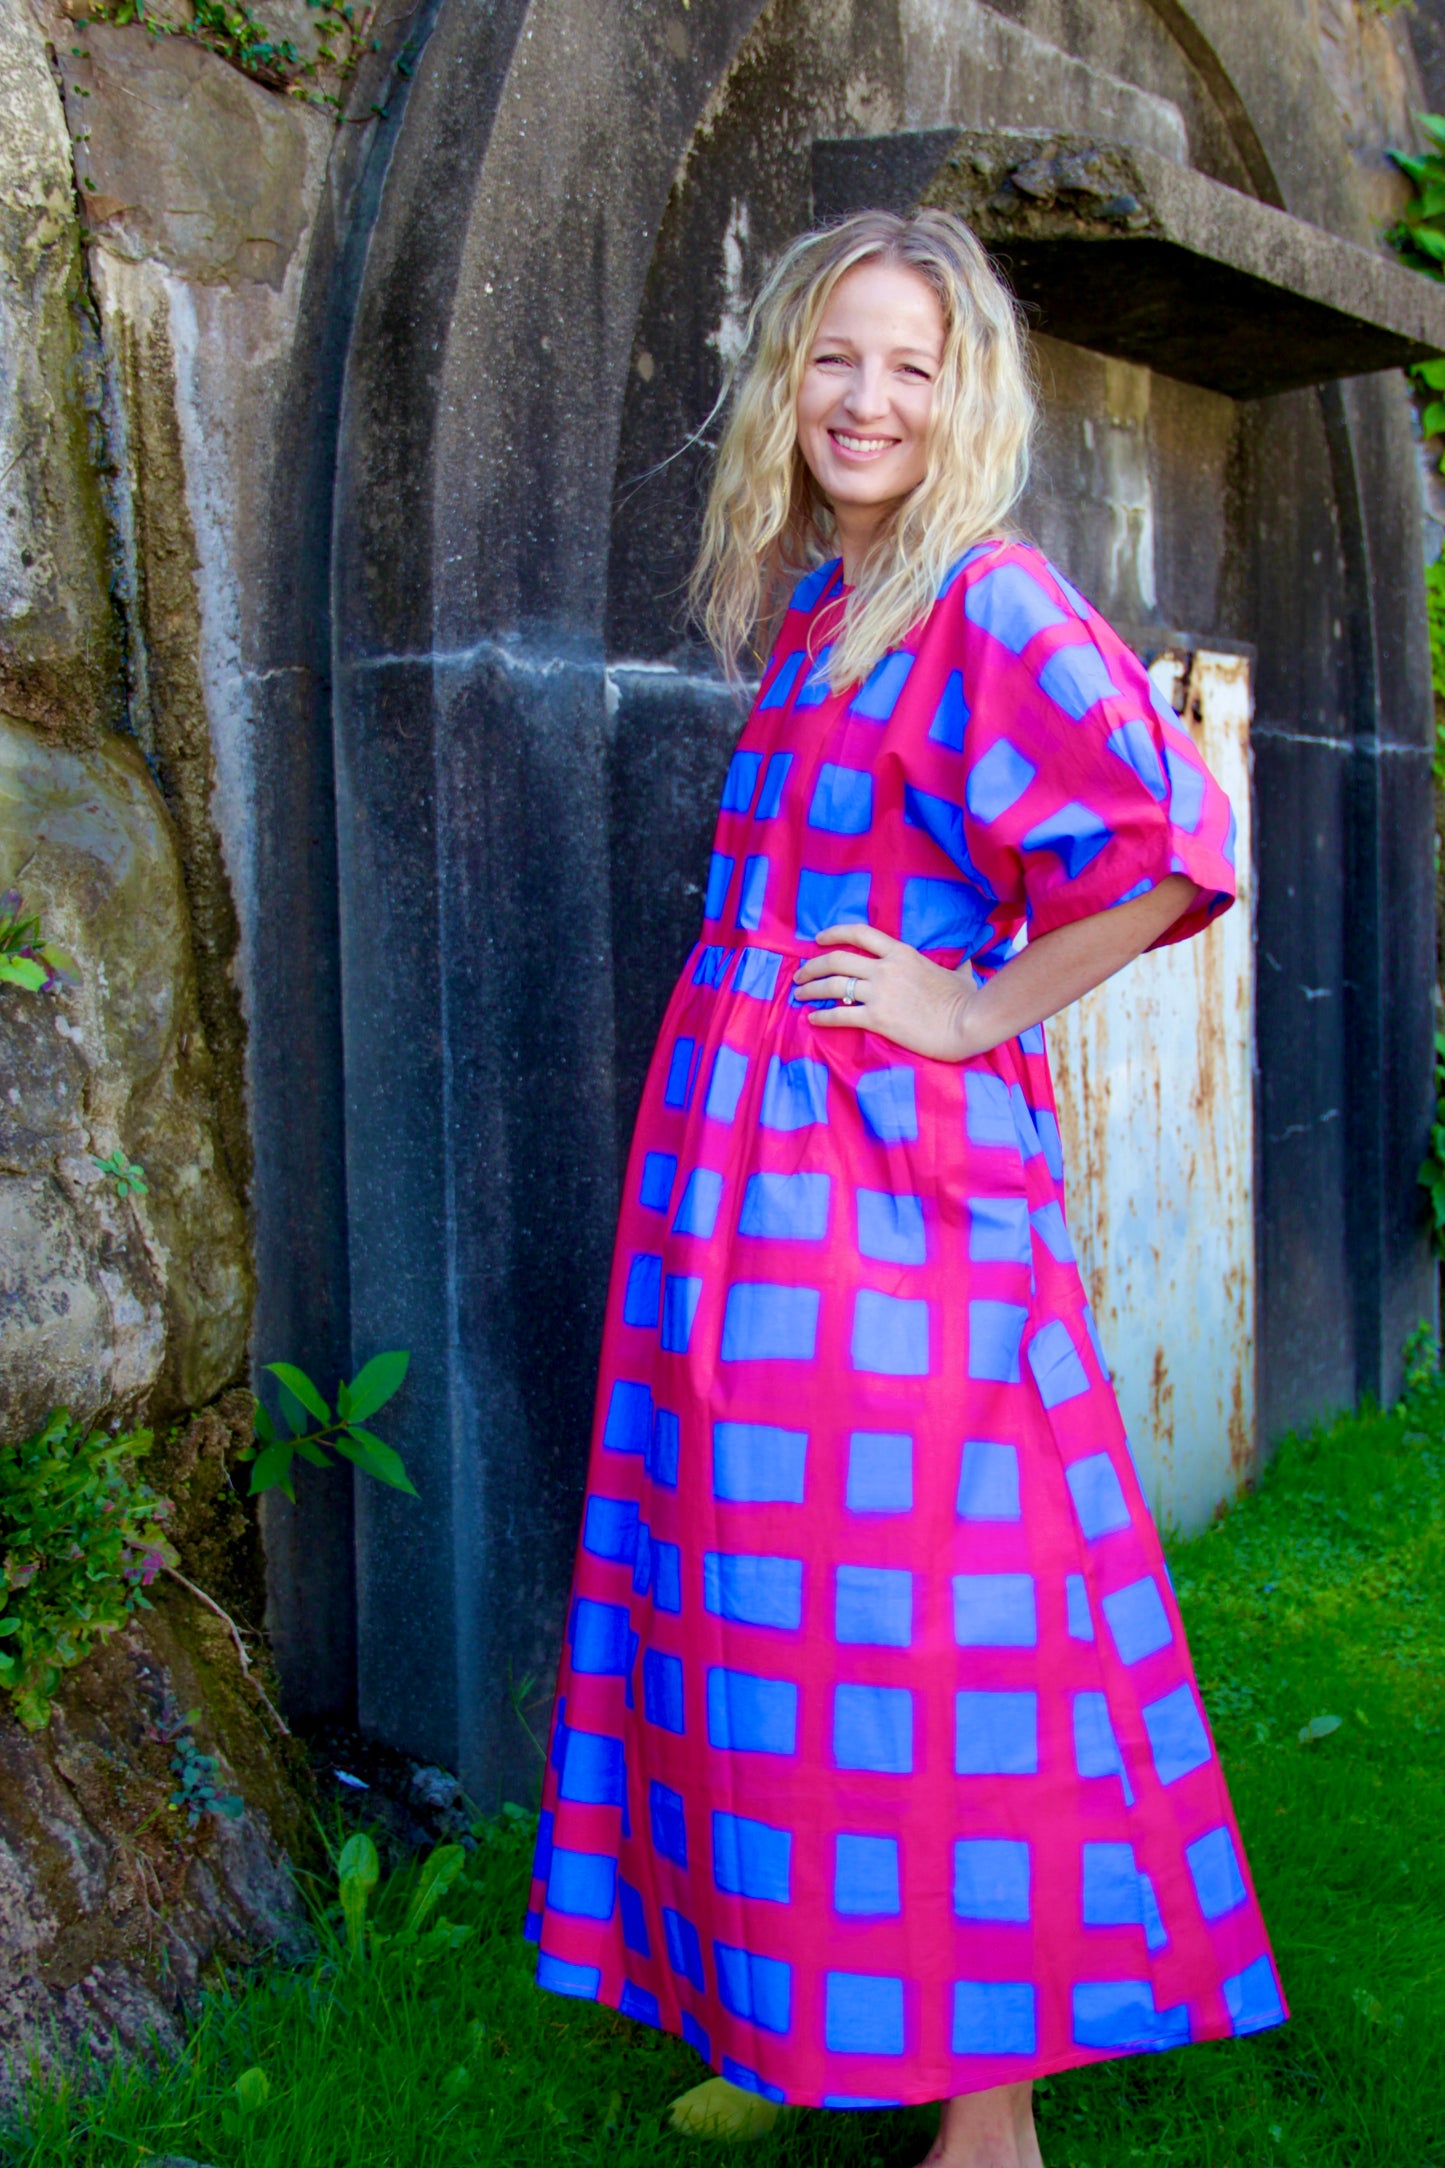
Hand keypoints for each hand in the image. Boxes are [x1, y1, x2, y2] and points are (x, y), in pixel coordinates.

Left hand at [793, 923, 975, 1059]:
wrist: (969, 1022)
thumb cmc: (967, 999)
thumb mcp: (961, 973)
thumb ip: (957, 965)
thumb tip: (967, 963)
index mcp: (901, 953)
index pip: (860, 934)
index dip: (834, 933)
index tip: (818, 939)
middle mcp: (885, 969)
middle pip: (836, 960)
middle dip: (812, 966)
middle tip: (800, 975)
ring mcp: (880, 993)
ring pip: (832, 986)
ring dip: (810, 990)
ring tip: (799, 996)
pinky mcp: (878, 1019)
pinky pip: (840, 1015)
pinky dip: (822, 1016)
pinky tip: (813, 1019)